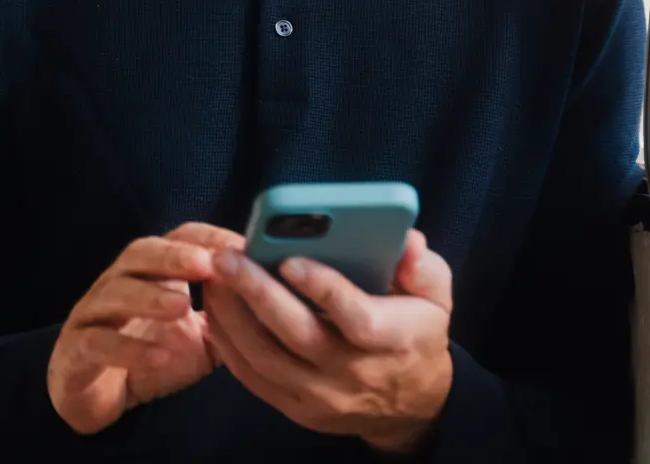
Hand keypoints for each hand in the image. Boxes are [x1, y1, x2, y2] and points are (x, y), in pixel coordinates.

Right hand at [47, 223, 244, 434]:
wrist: (95, 393)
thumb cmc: (152, 352)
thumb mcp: (200, 336)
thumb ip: (230, 317)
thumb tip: (276, 299)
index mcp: (152, 269)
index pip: (179, 238)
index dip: (208, 237)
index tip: (242, 247)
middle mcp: (120, 280)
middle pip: (142, 253)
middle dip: (175, 256)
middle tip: (207, 264)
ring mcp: (94, 312)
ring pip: (116, 292)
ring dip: (150, 296)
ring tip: (181, 306)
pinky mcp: (76, 349)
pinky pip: (98, 343)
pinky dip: (127, 348)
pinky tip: (156, 356)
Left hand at [203, 229, 453, 453]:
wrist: (411, 403)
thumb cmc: (418, 331)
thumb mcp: (436, 294)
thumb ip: (422, 265)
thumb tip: (405, 241)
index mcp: (394, 339)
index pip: (357, 318)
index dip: (324, 289)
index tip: (291, 258)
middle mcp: (355, 373)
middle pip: (300, 336)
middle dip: (259, 293)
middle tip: (228, 257)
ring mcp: (323, 396)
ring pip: (267, 358)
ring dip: (233, 317)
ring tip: (213, 276)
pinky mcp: (298, 408)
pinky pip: (255, 379)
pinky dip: (229, 346)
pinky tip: (215, 310)